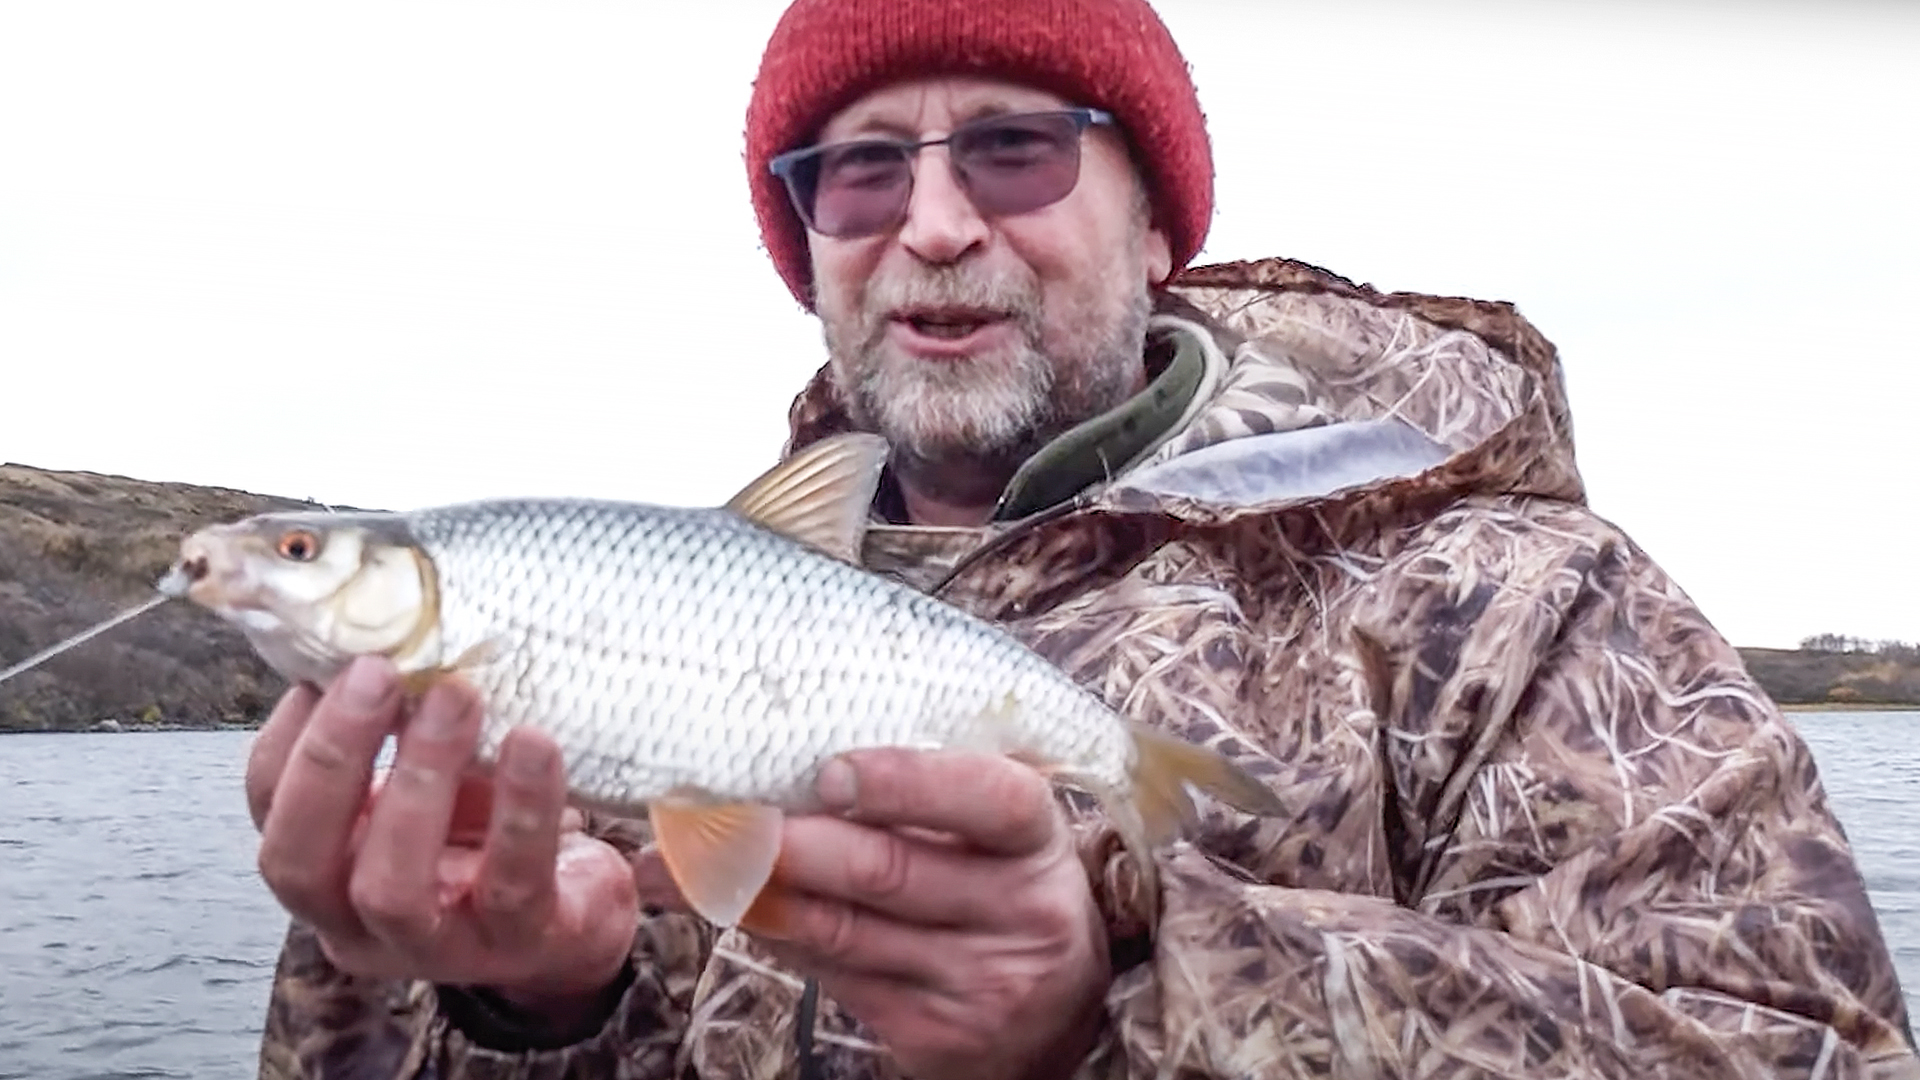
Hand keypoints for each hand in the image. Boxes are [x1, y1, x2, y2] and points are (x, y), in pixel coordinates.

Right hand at [245, 655, 638, 1024]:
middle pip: (299, 860)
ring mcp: (435, 947)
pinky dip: (522, 811)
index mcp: (327, 872)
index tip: (322, 668)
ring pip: (391, 888)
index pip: (270, 814)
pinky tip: (534, 743)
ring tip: (457, 697)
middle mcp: (358, 923)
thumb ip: (398, 725)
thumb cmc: (486, 833)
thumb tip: (383, 629)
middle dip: (332, 758)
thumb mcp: (432, 777)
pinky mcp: (518, 945)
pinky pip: (511, 884)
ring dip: (419, 781)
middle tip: (380, 672)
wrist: (579, 914)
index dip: (285, 741)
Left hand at [640, 748, 1112, 1079]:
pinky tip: (726, 904)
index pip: (987, 799)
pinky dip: (771, 933)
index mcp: (1037, 838)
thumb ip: (933, 792)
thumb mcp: (1000, 833)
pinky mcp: (933, 1033)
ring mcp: (977, 981)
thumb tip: (797, 746)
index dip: (906, 783)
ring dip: (745, 892)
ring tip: (671, 861)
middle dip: (782, 842)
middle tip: (701, 815)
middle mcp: (1020, 914)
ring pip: (840, 930)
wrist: (1058, 1013)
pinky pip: (831, 974)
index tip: (830, 770)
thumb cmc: (1005, 883)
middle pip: (885, 872)